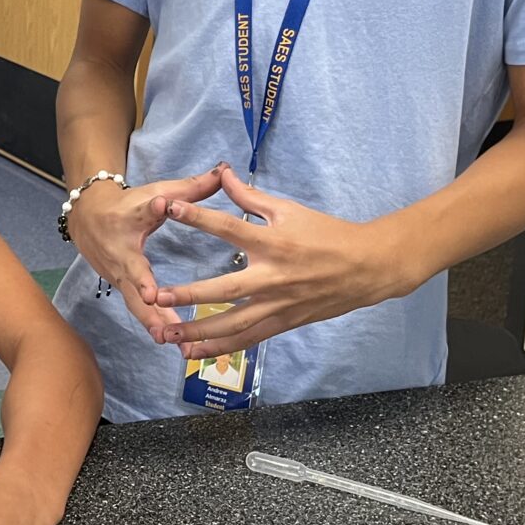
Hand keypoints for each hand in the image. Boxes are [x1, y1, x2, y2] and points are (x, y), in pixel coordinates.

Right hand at [65, 167, 225, 339]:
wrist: (88, 217)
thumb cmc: (127, 204)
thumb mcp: (155, 192)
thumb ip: (190, 188)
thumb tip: (223, 171)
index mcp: (127, 244)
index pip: (135, 263)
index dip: (143, 279)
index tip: (153, 293)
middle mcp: (121, 267)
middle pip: (135, 296)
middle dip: (152, 316)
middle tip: (169, 334)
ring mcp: (120, 282)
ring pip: (138, 308)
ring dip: (156, 326)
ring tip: (177, 345)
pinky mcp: (124, 290)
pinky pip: (139, 310)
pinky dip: (154, 325)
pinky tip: (174, 341)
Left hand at [149, 168, 413, 358]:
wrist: (367, 267)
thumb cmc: (327, 234)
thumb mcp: (289, 209)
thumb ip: (250, 196)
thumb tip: (221, 173)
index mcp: (273, 243)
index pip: (229, 227)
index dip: (198, 216)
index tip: (169, 208)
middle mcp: (272, 277)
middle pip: (225, 289)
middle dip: (189, 294)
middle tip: (156, 295)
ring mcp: (278, 304)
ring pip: (233, 324)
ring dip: (199, 331)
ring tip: (168, 333)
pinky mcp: (284, 323)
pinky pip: (248, 339)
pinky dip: (222, 347)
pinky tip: (197, 352)